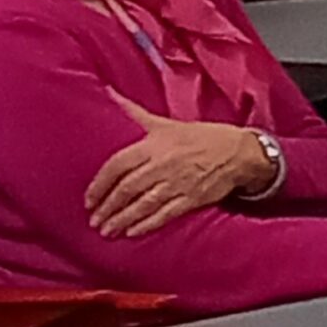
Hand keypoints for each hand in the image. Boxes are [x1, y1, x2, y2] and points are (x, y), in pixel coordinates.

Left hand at [86, 93, 272, 237]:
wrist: (238, 152)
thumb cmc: (199, 137)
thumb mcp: (166, 123)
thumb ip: (134, 112)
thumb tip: (108, 93)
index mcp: (155, 144)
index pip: (118, 165)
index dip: (100, 183)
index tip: (89, 198)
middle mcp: (163, 164)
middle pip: (127, 188)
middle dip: (108, 207)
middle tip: (94, 220)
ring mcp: (178, 183)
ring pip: (143, 205)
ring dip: (122, 220)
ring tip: (107, 230)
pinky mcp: (191, 199)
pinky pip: (164, 215)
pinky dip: (146, 225)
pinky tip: (132, 233)